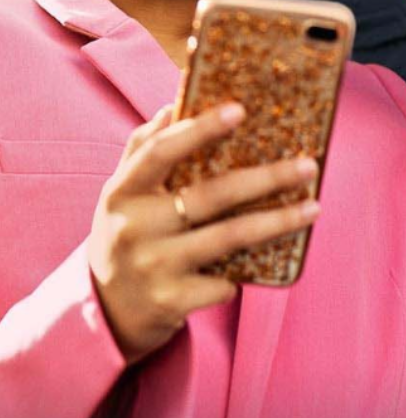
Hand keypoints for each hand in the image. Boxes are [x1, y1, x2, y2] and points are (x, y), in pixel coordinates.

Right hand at [87, 103, 319, 365]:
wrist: (103, 309)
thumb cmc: (123, 234)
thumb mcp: (120, 192)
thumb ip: (141, 149)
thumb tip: (171, 107)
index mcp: (121, 191)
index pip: (160, 152)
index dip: (198, 129)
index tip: (239, 110)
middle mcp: (134, 226)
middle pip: (209, 195)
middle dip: (265, 178)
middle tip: (307, 165)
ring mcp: (153, 265)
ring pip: (228, 237)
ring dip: (276, 222)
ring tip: (313, 207)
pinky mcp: (170, 301)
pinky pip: (223, 282)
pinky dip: (241, 273)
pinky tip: (256, 265)